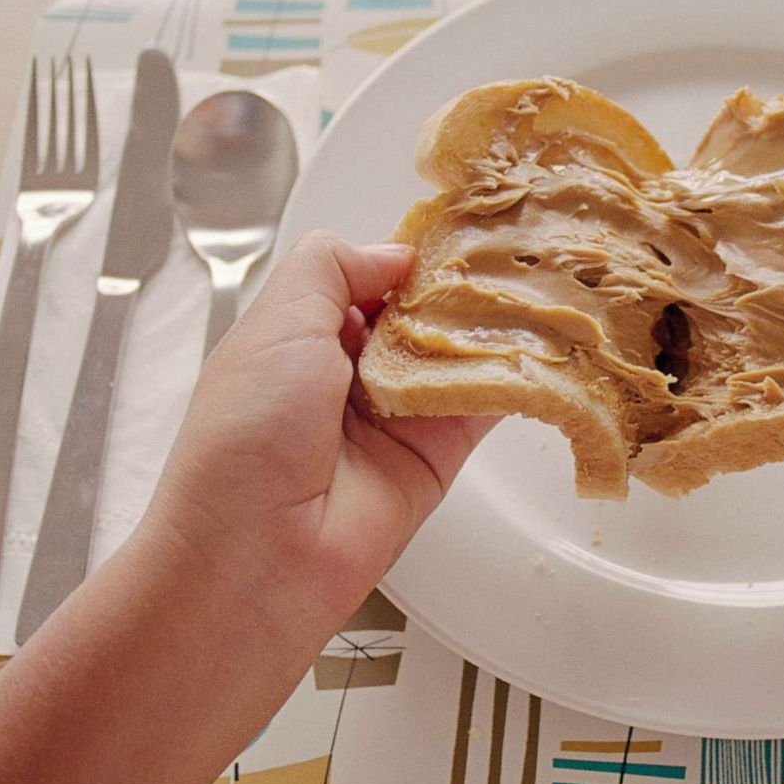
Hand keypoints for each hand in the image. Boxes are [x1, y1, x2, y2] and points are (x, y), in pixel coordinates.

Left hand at [149, 231, 496, 622]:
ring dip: (490, 326)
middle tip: (507, 254)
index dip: (408, 254)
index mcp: (302, 335)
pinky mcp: (439, 454)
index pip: (369, 277)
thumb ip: (333, 267)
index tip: (456, 230)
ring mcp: (398, 413)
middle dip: (458, 287)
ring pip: (458, 353)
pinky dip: (513, 376)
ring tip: (534, 287)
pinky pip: (484, 404)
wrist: (259, 554)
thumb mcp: (276, 321)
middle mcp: (351, 372)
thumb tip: (394, 253)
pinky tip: (539, 345)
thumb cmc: (245, 438)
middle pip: (420, 312)